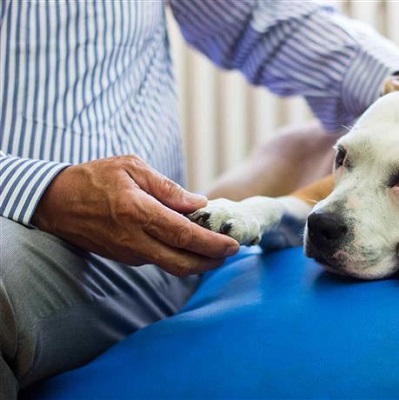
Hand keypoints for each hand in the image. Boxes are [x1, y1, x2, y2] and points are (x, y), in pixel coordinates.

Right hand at [32, 155, 239, 275]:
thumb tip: (199, 203)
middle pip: (182, 262)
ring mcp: (128, 253)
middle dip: (211, 261)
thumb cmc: (94, 178)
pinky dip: (179, 256)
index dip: (212, 243)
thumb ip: (168, 188)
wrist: (55, 203)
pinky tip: (190, 244)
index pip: (185, 236)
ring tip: (216, 247)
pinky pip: (158, 260)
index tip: (233, 244)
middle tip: (231, 252)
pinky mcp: (125, 258)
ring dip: (197, 261)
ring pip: (171, 265)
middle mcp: (134, 239)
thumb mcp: (132, 168)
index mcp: (138, 213)